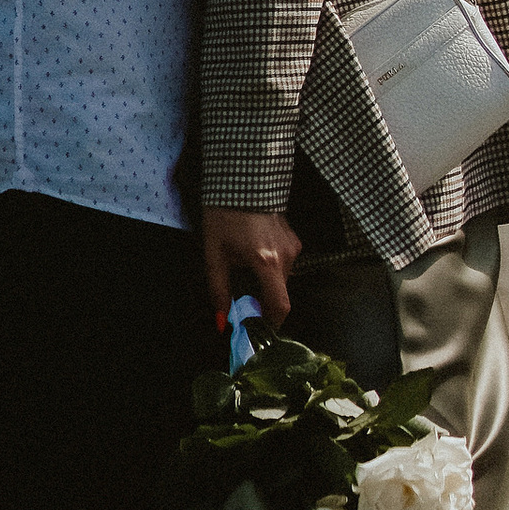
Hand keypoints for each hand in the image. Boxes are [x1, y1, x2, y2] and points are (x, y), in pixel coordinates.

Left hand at [204, 207, 300, 330]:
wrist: (243, 180)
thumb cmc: (224, 216)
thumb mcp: (214, 254)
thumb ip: (219, 290)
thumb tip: (222, 321)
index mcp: (266, 262)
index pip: (280, 306)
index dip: (272, 323)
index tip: (258, 329)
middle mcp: (286, 256)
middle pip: (279, 293)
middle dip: (263, 300)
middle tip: (242, 297)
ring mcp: (293, 246)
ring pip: (282, 278)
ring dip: (266, 281)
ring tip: (244, 266)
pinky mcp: (294, 238)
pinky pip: (285, 263)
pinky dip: (271, 267)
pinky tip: (253, 252)